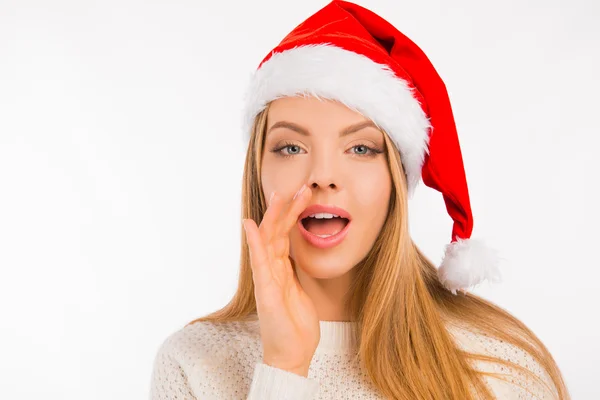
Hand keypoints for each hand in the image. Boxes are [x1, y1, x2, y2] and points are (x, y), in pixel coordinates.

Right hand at [242, 184, 318, 376]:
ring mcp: (267, 280)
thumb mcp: (301, 293)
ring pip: (268, 242)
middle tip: (298, 186)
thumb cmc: (296, 327)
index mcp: (281, 271)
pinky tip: (252, 226)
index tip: (304, 196)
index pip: (284, 236)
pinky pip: (259, 263)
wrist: (292, 355)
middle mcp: (272, 271)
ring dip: (273, 218)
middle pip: (276, 233)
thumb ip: (295, 273)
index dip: (292, 215)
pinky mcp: (265, 291)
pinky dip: (255, 243)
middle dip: (286, 209)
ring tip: (278, 195)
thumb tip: (297, 257)